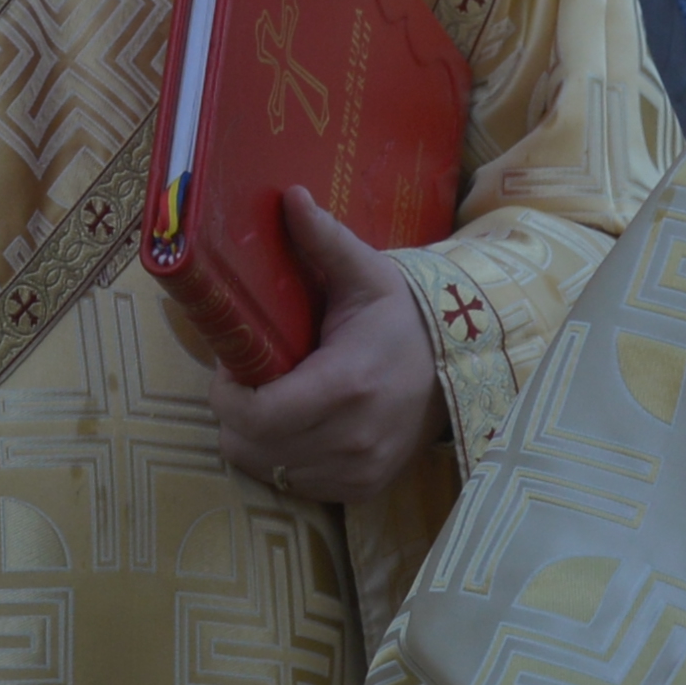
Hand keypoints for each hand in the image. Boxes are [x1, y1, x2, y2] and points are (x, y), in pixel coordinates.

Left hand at [198, 193, 447, 505]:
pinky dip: (281, 459)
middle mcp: (353, 438)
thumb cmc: (402, 315)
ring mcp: (360, 469)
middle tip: (248, 378)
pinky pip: (294, 485)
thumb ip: (323, 240)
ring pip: (266, 469)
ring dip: (253, 438)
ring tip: (271, 400)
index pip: (254, 415)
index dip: (226, 392)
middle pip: (250, 445)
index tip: (233, 363)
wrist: (459, 363)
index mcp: (347, 384)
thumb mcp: (365, 273)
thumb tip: (291, 196)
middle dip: (233, 412)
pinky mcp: (364, 487)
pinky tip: (295, 426)